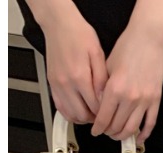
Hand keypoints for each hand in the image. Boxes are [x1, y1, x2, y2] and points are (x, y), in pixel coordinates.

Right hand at [42, 8, 107, 124]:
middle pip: (82, 115)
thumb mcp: (98, 55)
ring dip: (82, 118)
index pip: (95, 107)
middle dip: (95, 119)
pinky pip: (60, 107)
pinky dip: (70, 113)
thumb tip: (106, 99)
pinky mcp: (51, 84)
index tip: (111, 113)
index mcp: (80, 77)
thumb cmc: (79, 34)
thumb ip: (102, 79)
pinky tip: (79, 110)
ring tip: (92, 113)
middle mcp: (66, 83)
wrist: (59, 23)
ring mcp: (57, 85)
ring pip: (70, 114)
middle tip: (103, 116)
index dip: (105, 114)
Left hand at [91, 3, 162, 143]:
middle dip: (109, 132)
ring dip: (123, 135)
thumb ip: (102, 88)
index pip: (103, 118)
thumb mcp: (107, 66)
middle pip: (117, 126)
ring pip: (132, 128)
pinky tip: (139, 139)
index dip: (97, 127)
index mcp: (114, 89)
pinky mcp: (155, 100)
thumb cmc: (126, 48)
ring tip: (117, 135)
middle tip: (105, 132)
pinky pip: (150, 123)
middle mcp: (129, 98)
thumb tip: (98, 107)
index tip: (95, 131)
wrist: (148, 38)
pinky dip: (144, 134)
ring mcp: (144, 101)